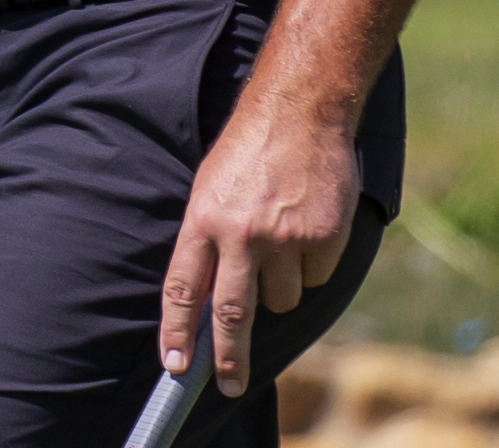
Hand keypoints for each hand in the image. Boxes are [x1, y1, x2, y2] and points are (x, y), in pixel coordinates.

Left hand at [160, 92, 361, 397]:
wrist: (300, 111)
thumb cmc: (248, 150)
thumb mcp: (210, 188)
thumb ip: (208, 241)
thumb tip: (206, 302)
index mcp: (203, 219)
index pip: (183, 288)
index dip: (177, 331)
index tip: (175, 366)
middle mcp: (241, 233)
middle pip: (231, 313)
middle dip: (228, 357)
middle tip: (227, 385)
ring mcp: (284, 239)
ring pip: (280, 300)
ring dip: (280, 287)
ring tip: (280, 240)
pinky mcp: (323, 240)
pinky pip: (315, 279)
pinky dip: (311, 266)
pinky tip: (308, 228)